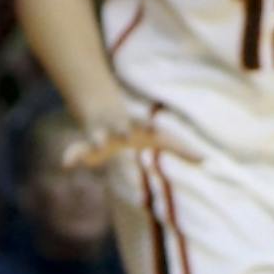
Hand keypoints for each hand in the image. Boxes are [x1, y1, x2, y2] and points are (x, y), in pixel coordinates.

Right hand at [60, 98, 203, 170]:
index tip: (155, 127)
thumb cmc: (138, 130)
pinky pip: (77, 150)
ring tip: (92, 146)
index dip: (152, 128)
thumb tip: (208, 160)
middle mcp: (118, 127)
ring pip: (95, 136)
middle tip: (125, 134)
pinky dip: (71, 156)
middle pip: (121, 127)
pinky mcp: (87, 144)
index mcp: (139, 127)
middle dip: (122, 130)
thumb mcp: (159, 139)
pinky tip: (66, 164)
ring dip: (94, 141)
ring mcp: (101, 133)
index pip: (148, 126)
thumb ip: (182, 149)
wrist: (103, 109)